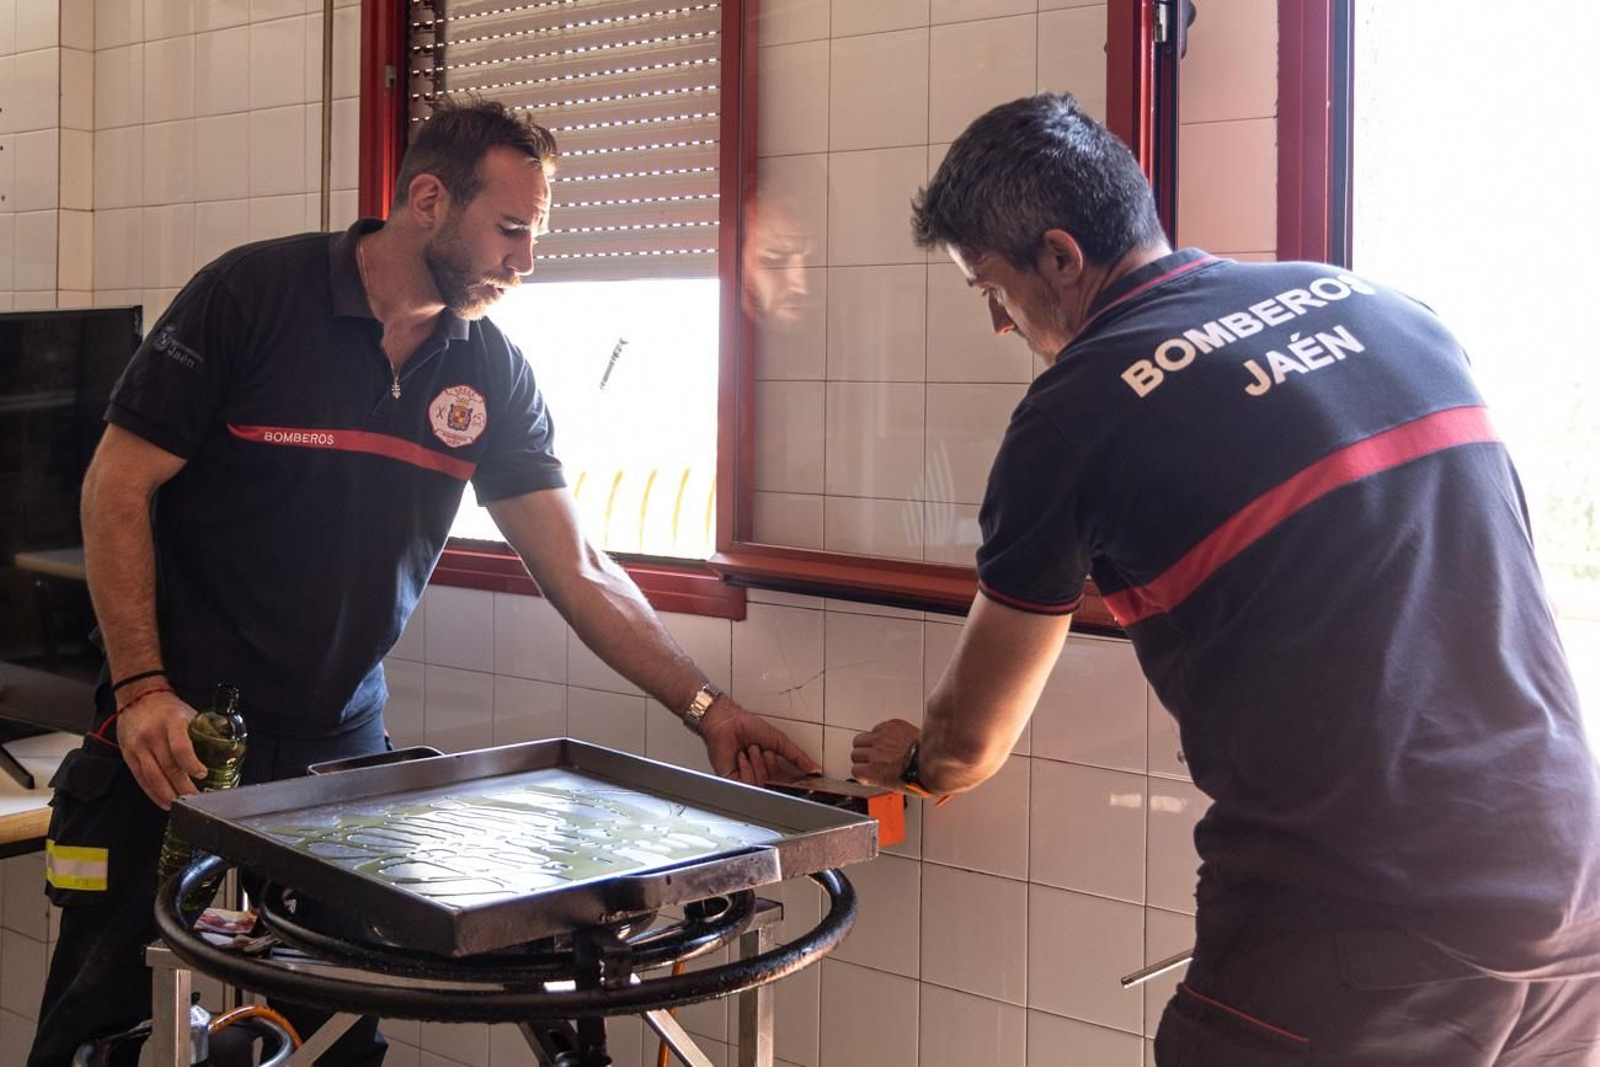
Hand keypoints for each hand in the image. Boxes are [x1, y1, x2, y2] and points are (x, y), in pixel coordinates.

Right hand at [115, 687, 206, 809]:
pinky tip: (163, 801)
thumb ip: (206, 730)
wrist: (138, 697)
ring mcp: (138, 747)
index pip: (180, 747)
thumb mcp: (189, 714)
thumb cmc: (169, 709)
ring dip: (167, 795)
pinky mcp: (128, 756)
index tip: (202, 775)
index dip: (191, 764)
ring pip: (152, 777)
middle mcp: (152, 735)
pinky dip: (153, 793)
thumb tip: (228, 747)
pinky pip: (141, 779)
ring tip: (180, 805)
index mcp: (171, 723)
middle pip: (168, 767)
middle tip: (196, 800)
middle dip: (183, 787)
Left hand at [700, 697, 822, 785]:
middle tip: (765, 752)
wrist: (728, 722)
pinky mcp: (732, 781)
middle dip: (770, 768)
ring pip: (760, 786)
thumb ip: (798, 757)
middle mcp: (759, 775)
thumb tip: (815, 769)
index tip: (792, 773)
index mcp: (770, 768)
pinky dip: (747, 770)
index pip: (784, 784)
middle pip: (773, 786)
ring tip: (752, 749)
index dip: (788, 780)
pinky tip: (742, 757)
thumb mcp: (780, 741)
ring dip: (758, 766)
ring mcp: (745, 779)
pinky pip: (746, 786)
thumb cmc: (748, 727)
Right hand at [850, 719, 920, 789]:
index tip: (867, 772)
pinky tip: (889, 738)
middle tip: (871, 759)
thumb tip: (877, 777)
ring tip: (877, 747)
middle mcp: (873, 753)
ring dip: (867, 743)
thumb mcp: (894, 786)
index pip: (855, 770)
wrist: (933, 760)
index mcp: (872, 771)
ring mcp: (881, 738)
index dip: (862, 772)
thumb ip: (879, 778)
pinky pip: (878, 727)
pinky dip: (881, 732)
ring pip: (861, 738)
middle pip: (855, 753)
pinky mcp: (891, 726)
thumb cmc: (920, 775)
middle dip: (862, 757)